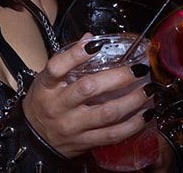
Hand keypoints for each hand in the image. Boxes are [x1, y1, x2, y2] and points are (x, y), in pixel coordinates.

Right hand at [22, 34, 153, 157]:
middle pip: (88, 88)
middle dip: (118, 77)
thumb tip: (91, 39)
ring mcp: (73, 126)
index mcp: (47, 87)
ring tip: (147, 90)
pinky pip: (112, 134)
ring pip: (106, 113)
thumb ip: (67, 61)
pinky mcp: (85, 142)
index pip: (57, 67)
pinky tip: (145, 114)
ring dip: (132, 100)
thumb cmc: (43, 104)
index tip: (96, 45)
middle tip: (137, 69)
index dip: (75, 55)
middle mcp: (58, 106)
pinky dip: (133, 124)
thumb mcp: (46, 81)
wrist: (34, 140)